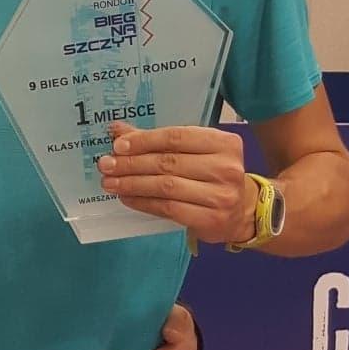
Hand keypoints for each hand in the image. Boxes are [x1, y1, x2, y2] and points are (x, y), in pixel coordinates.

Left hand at [96, 121, 255, 244]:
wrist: (242, 211)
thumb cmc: (211, 174)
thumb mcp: (192, 152)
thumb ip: (156, 140)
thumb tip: (117, 130)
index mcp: (223, 143)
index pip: (176, 137)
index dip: (144, 141)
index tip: (118, 145)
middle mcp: (226, 167)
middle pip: (168, 162)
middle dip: (132, 164)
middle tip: (106, 165)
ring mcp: (220, 195)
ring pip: (166, 186)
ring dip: (133, 184)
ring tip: (110, 183)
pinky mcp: (211, 219)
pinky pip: (168, 208)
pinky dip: (143, 202)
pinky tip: (127, 198)